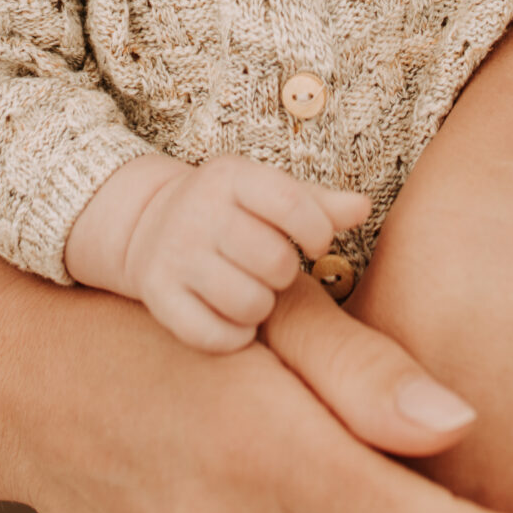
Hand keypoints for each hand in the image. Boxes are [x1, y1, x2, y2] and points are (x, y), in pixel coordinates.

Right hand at [68, 151, 371, 350]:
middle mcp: (198, 211)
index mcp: (230, 177)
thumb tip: (363, 209)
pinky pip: (213, 335)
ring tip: (252, 290)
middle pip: (274, 261)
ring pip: (248, 303)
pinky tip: (232, 317)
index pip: (291, 203)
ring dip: (262, 306)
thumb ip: (318, 203)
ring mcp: (174, 254)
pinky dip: (233, 335)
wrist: (148, 223)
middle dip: (285, 273)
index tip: (314, 242)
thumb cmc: (229, 210)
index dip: (316, 231)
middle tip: (273, 269)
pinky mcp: (157, 295)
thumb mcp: (268, 192)